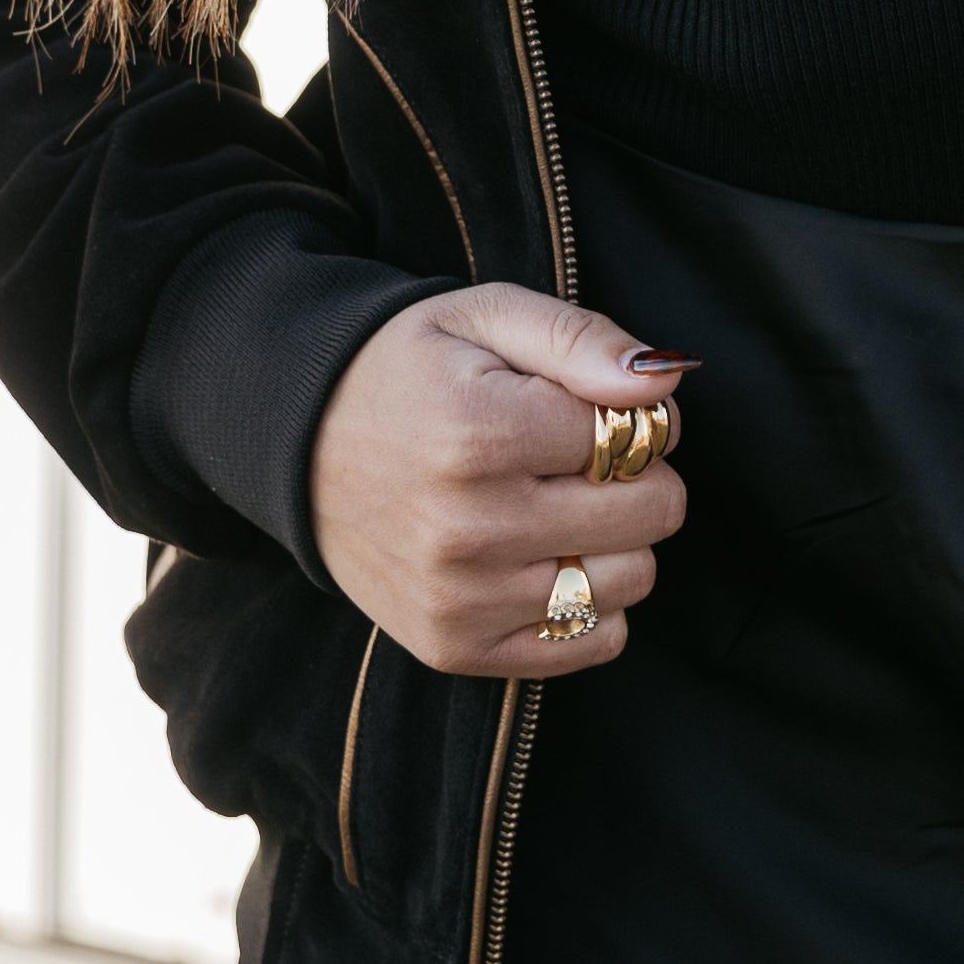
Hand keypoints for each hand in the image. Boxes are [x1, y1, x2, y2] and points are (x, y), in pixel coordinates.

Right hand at [307, 287, 692, 677]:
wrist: (297, 442)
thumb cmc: (407, 371)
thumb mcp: (483, 317)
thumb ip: (580, 338)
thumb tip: (666, 380)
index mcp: (478, 433)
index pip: (638, 435)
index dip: (636, 415)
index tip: (595, 409)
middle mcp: (469, 527)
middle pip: (650, 513)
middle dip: (638, 476)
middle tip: (583, 459)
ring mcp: (460, 599)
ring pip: (631, 580)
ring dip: (618, 541)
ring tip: (560, 506)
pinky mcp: (454, 647)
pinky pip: (593, 642)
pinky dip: (594, 603)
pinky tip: (549, 560)